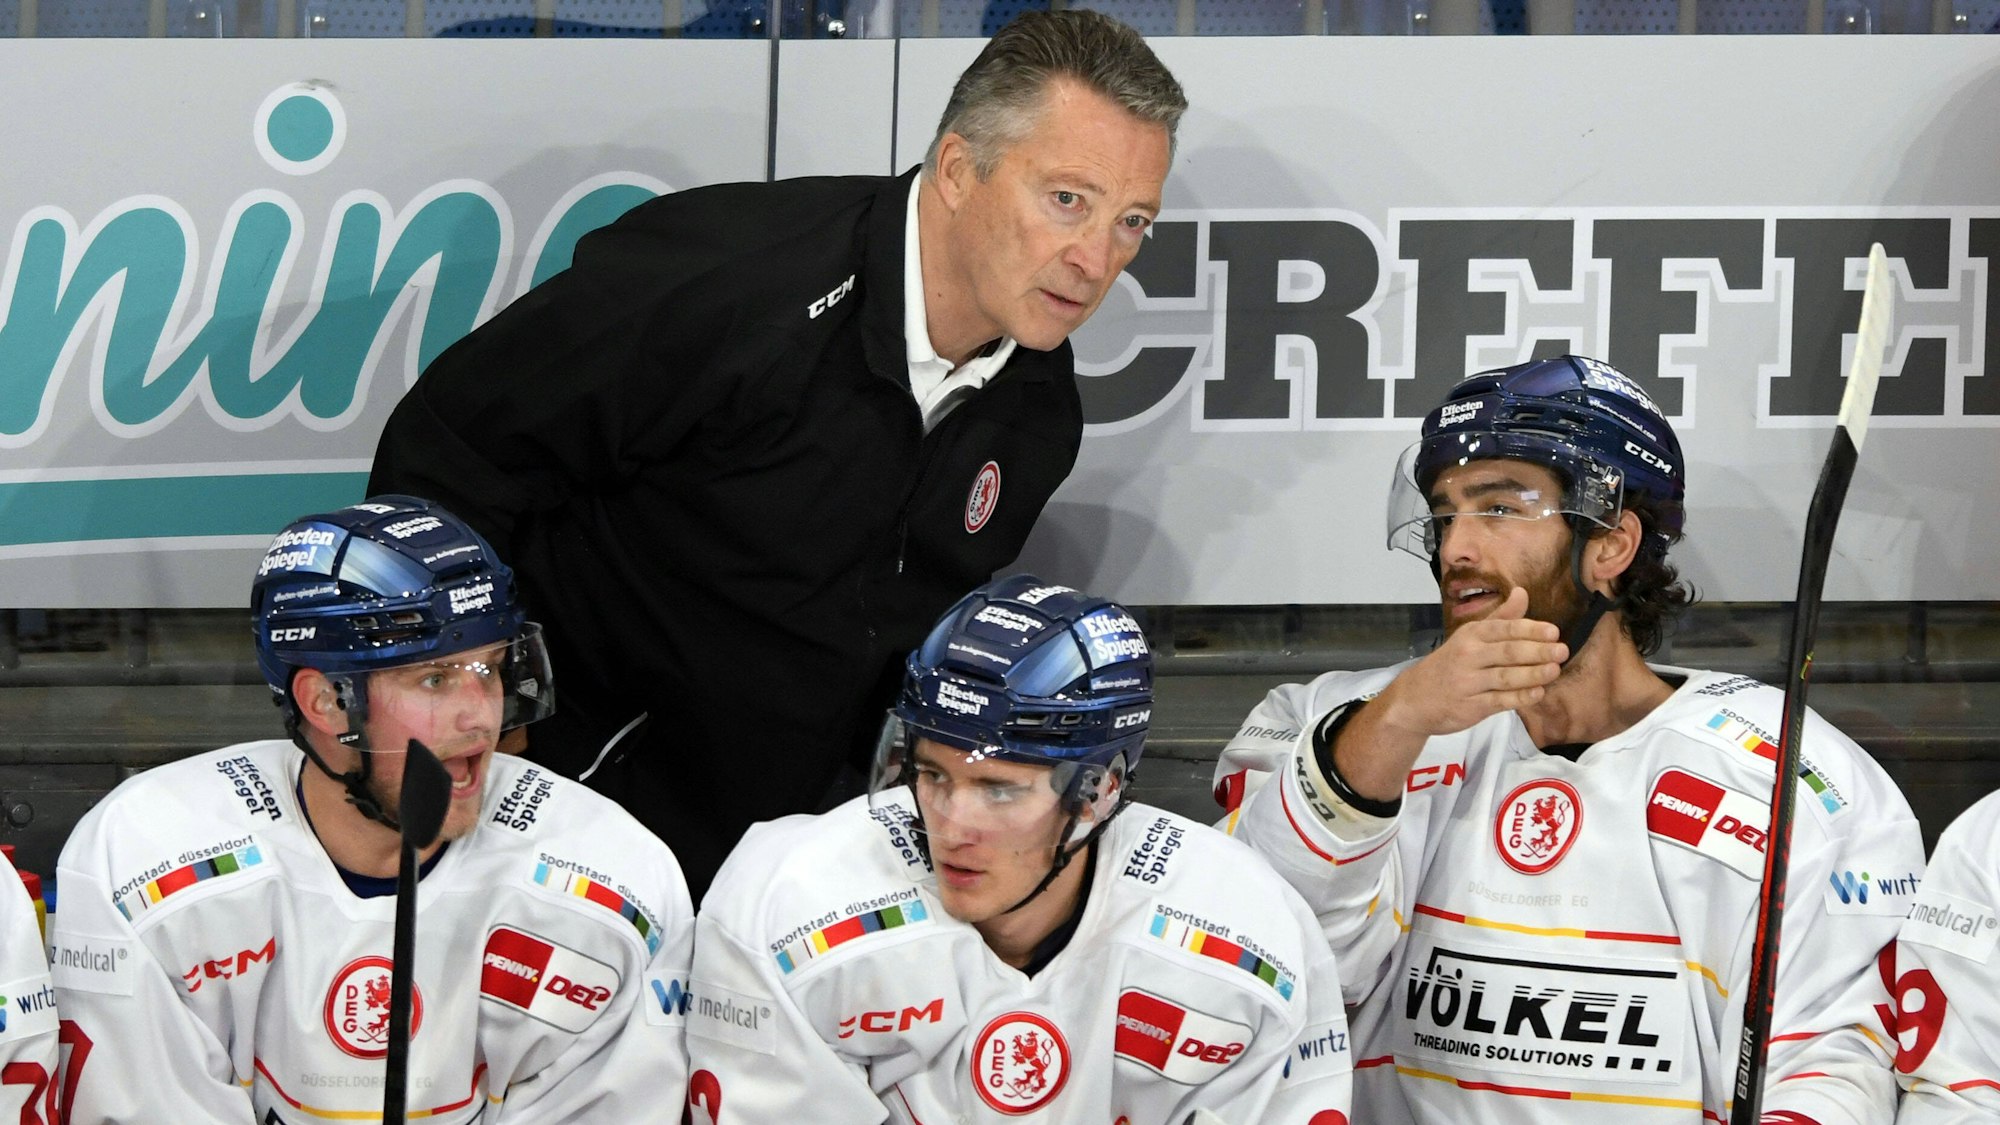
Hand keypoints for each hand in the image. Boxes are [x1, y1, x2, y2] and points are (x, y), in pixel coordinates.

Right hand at [1378, 587, 1565, 740]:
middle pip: (1508, 652)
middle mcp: (1468, 656)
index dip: (1530, 630)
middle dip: (1538, 651)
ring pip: (1506, 677)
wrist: (1415, 698)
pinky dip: (1521, 697)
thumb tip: (1523, 592)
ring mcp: (1469, 682)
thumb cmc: (1449, 664)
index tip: (1553, 631)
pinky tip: (1538, 692)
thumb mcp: (1470, 636)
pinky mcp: (1471, 706)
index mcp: (1470, 635)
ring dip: (1534, 674)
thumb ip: (1501, 618)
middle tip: (1562, 651)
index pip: (1504, 628)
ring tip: (1555, 670)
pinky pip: (1501, 701)